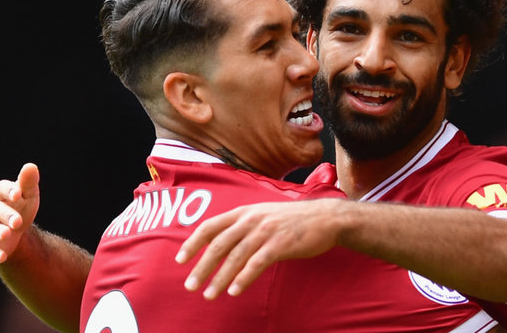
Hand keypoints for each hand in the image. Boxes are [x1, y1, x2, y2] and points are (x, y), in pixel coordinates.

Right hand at [0, 163, 40, 263]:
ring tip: (7, 234)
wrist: (17, 231)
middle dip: (5, 215)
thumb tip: (31, 166)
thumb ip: (28, 182)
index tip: (17, 194)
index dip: (7, 191)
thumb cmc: (21, 206)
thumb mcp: (28, 195)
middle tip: (18, 222)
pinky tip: (2, 256)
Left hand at [175, 198, 345, 299]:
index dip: (193, 243)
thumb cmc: (293, 220)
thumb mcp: (263, 215)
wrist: (326, 218)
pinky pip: (257, 263)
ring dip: (220, 278)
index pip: (210, 226)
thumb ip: (243, 226)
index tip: (180, 260)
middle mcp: (251, 219)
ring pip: (235, 257)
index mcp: (244, 211)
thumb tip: (221, 242)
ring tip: (209, 295)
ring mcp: (266, 231)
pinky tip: (234, 291)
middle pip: (219, 245)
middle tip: (189, 286)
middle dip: (201, 267)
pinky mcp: (280, 244)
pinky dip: (244, 278)